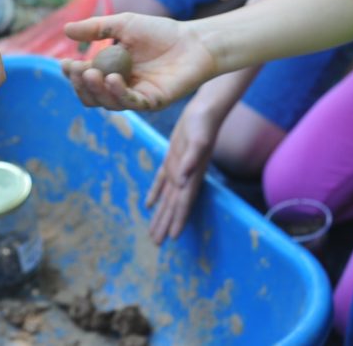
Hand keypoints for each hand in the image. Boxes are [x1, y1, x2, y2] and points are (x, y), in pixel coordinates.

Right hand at [61, 13, 213, 111]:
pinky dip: (118, 93)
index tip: (65, 63)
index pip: (84, 79)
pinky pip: (130, 102)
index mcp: (110, 70)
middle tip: (78, 69)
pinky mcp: (153, 101)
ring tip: (91, 73)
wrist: (194, 41)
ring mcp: (136, 96)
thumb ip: (96, 28)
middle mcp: (120, 87)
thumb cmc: (161, 32)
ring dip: (96, 90)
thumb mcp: (123, 24)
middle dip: (80, 85)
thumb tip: (66, 30)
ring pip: (107, 103)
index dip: (72, 75)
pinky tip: (112, 78)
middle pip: (91, 96)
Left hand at [145, 90, 217, 243]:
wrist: (204, 110)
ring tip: (153, 231)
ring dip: (160, 214)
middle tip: (156, 243)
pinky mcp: (172, 159)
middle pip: (174, 206)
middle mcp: (185, 177)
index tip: (171, 238)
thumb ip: (191, 160)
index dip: (178, 220)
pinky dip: (155, 193)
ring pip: (167, 197)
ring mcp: (178, 169)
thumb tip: (182, 181)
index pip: (184, 203)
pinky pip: (161, 181)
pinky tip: (149, 205)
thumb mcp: (198, 140)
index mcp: (191, 176)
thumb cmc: (203, 124)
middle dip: (165, 224)